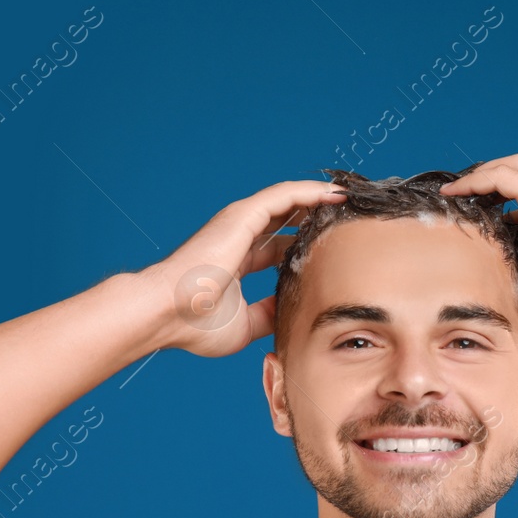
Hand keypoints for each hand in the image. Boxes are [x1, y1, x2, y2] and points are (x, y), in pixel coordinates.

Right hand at [141, 180, 347, 356]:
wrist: (166, 313)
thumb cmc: (193, 324)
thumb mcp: (245, 326)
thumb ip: (269, 314)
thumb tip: (291, 313)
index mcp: (237, 262)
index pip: (278, 248)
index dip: (305, 248)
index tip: (335, 250)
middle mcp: (238, 238)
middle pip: (286, 221)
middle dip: (317, 219)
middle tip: (350, 220)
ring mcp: (239, 224)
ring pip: (288, 201)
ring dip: (319, 199)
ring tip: (349, 199)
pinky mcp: (241, 215)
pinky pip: (284, 195)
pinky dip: (310, 192)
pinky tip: (334, 193)